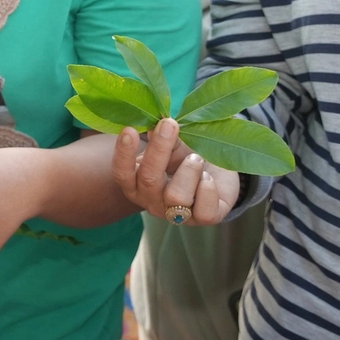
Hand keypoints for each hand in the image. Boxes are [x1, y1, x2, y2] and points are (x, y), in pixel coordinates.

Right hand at [111, 117, 238, 226]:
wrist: (217, 172)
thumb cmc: (186, 157)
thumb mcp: (172, 145)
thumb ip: (162, 136)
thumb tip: (155, 121)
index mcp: (137, 184)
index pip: (122, 174)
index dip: (123, 154)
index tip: (130, 130)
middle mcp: (152, 202)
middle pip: (148, 179)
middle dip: (159, 149)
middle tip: (169, 125)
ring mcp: (177, 214)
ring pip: (176, 196)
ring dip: (189, 169)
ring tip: (196, 158)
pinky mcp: (204, 218)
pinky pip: (203, 210)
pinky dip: (207, 188)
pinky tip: (208, 178)